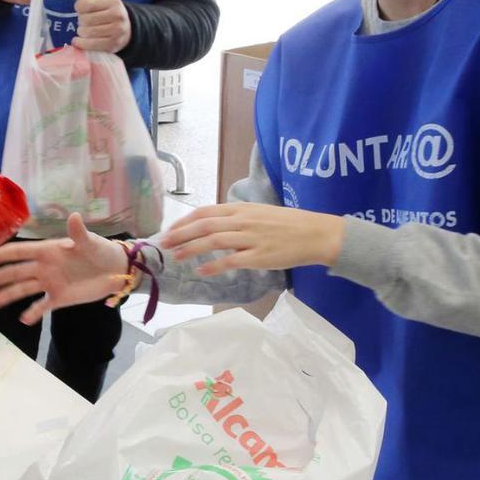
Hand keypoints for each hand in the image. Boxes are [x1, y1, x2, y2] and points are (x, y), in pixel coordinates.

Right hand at [0, 213, 128, 325]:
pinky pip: (41, 306)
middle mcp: (44, 267)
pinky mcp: (59, 298)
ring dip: (7, 295)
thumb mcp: (90, 242)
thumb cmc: (101, 251)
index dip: (1, 255)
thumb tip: (74, 216)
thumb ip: (78, 233)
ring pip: (23, 289)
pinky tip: (23, 319)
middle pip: (15, 272)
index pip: (19, 252)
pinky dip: (32, 313)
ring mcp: (50, 283)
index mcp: (47, 251)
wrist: (116, 270)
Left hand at [72, 0, 130, 52]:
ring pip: (86, 32)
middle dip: (80, 20)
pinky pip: (89, 44)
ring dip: (81, 31)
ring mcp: (116, 30)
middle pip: (85, 19)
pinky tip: (78, 40)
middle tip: (84, 21)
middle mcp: (116, 14)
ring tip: (85, 30)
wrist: (127, 29)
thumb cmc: (109, 13)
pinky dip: (80, 43)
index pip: (87, 3)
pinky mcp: (112, 44)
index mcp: (113, 0)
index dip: (79, 6)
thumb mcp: (103, 0)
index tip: (80, 8)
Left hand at [160, 203, 346, 276]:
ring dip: (192, 249)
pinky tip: (201, 271)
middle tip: (163, 244)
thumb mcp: (257, 213)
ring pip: (214, 241)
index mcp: (241, 208)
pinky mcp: (260, 256)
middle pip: (204, 225)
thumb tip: (211, 225)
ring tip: (176, 257)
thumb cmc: (286, 224)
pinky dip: (215, 266)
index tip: (169, 230)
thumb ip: (235, 217)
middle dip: (181, 235)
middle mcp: (243, 220)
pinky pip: (233, 260)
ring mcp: (251, 238)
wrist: (316, 233)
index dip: (184, 221)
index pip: (205, 212)